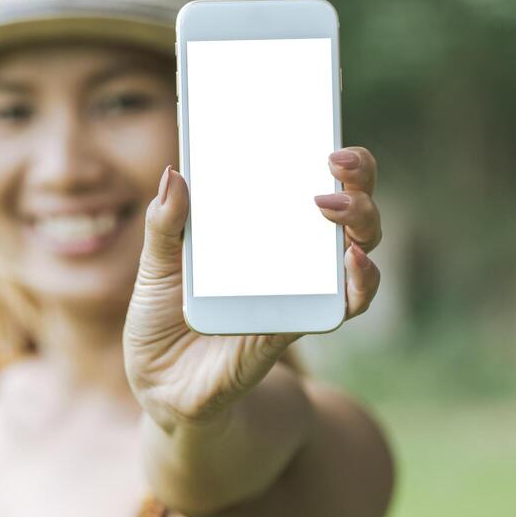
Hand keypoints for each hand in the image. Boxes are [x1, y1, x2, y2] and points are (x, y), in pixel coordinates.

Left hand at [123, 147, 382, 430]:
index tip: (325, 127)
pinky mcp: (296, 329)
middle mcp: (291, 257)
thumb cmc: (162, 321)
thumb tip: (176, 173)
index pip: (307, 181)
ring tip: (335, 207)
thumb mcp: (155, 267)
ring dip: (360, 224)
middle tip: (337, 159)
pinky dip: (354, 284)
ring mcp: (300, 292)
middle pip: (349, 209)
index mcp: (259, 230)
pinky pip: (341, 305)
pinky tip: (351, 265)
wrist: (161, 389)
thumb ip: (165, 225)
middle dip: (358, 178)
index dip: (328, 155)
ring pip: (358, 251)